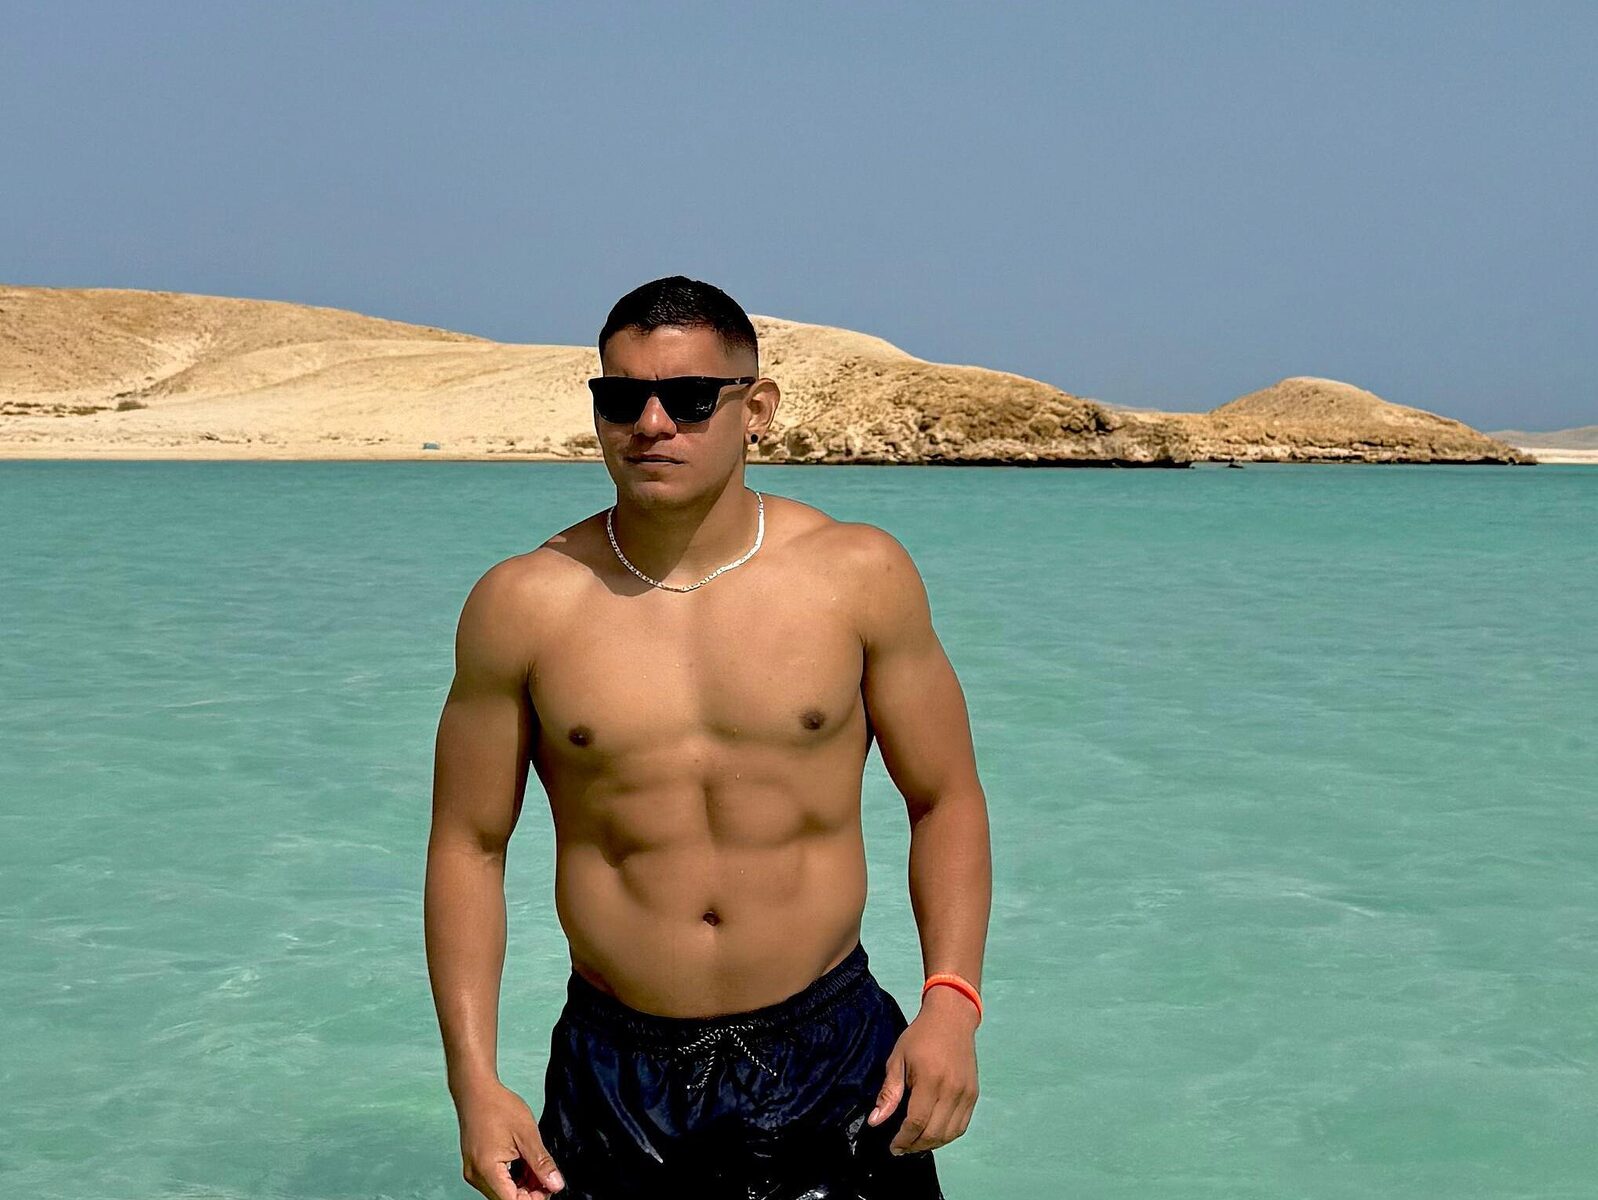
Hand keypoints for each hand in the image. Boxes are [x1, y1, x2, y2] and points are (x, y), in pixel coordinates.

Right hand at [456, 1081, 564, 1198]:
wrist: (476, 1090)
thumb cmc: (498, 1106)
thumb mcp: (527, 1134)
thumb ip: (541, 1163)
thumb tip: (556, 1185)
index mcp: (487, 1169)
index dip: (534, 1199)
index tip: (550, 1188)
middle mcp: (476, 1176)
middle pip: (507, 1199)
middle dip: (530, 1193)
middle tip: (547, 1176)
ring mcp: (473, 1173)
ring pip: (502, 1193)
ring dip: (521, 1187)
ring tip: (536, 1167)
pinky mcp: (475, 1167)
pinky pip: (495, 1183)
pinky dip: (512, 1179)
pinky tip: (524, 1165)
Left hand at [865, 986, 979, 1155]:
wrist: (952, 1019)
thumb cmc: (920, 1036)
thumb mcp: (897, 1058)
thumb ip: (888, 1093)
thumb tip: (876, 1121)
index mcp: (930, 1079)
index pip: (916, 1121)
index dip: (903, 1139)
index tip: (892, 1146)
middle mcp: (952, 1090)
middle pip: (934, 1132)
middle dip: (915, 1145)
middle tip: (901, 1148)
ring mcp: (966, 1094)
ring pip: (950, 1134)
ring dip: (931, 1144)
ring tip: (915, 1143)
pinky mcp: (973, 1094)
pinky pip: (961, 1126)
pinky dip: (947, 1136)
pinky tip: (933, 1133)